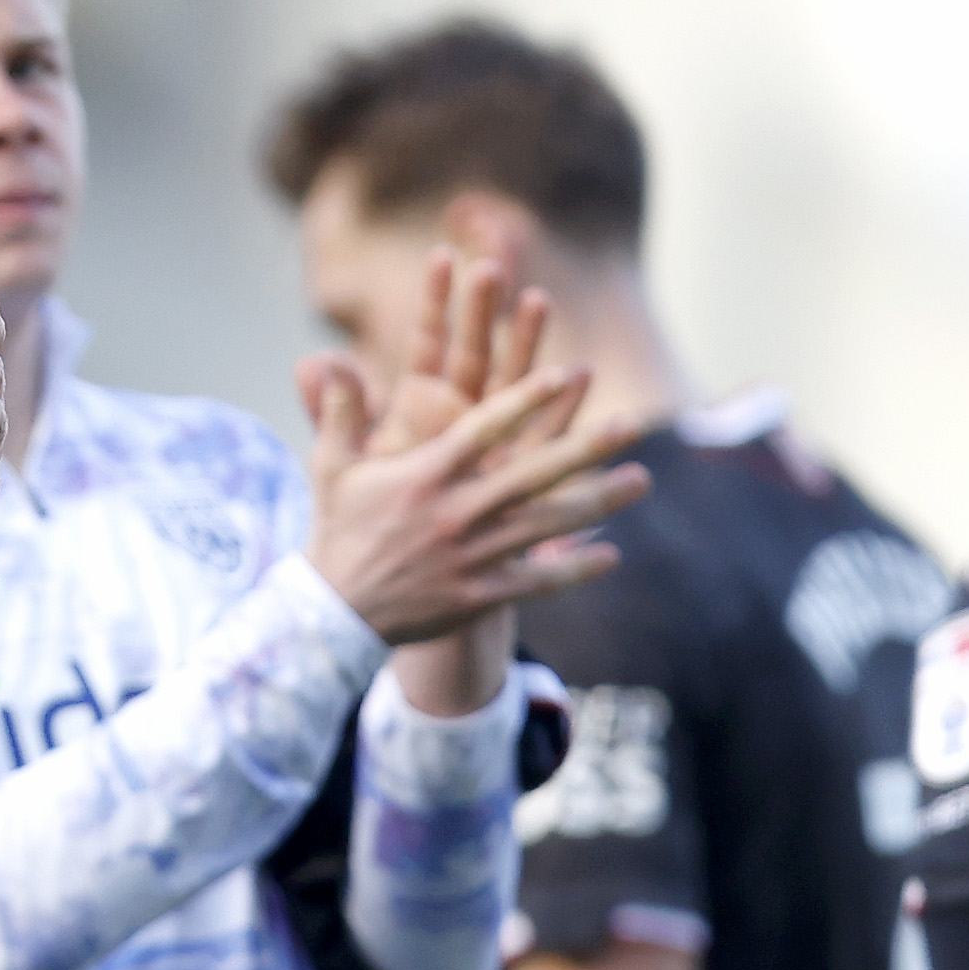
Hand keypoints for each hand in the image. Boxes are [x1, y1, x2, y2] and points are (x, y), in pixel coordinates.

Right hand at [299, 271, 644, 648]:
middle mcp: (454, 512)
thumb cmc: (337, 529)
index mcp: (424, 475)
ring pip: (546, 524)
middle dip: (585, 448)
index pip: (484, 428)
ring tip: (641, 480)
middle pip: (532, 474)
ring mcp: (470, 556)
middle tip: (632, 424)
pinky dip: (574, 569)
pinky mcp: (478, 594)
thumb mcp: (330, 466)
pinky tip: (612, 555)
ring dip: (598, 501)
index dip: (527, 400)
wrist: (334, 611)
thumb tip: (327, 358)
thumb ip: (338, 411)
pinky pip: (536, 582)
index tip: (566, 373)